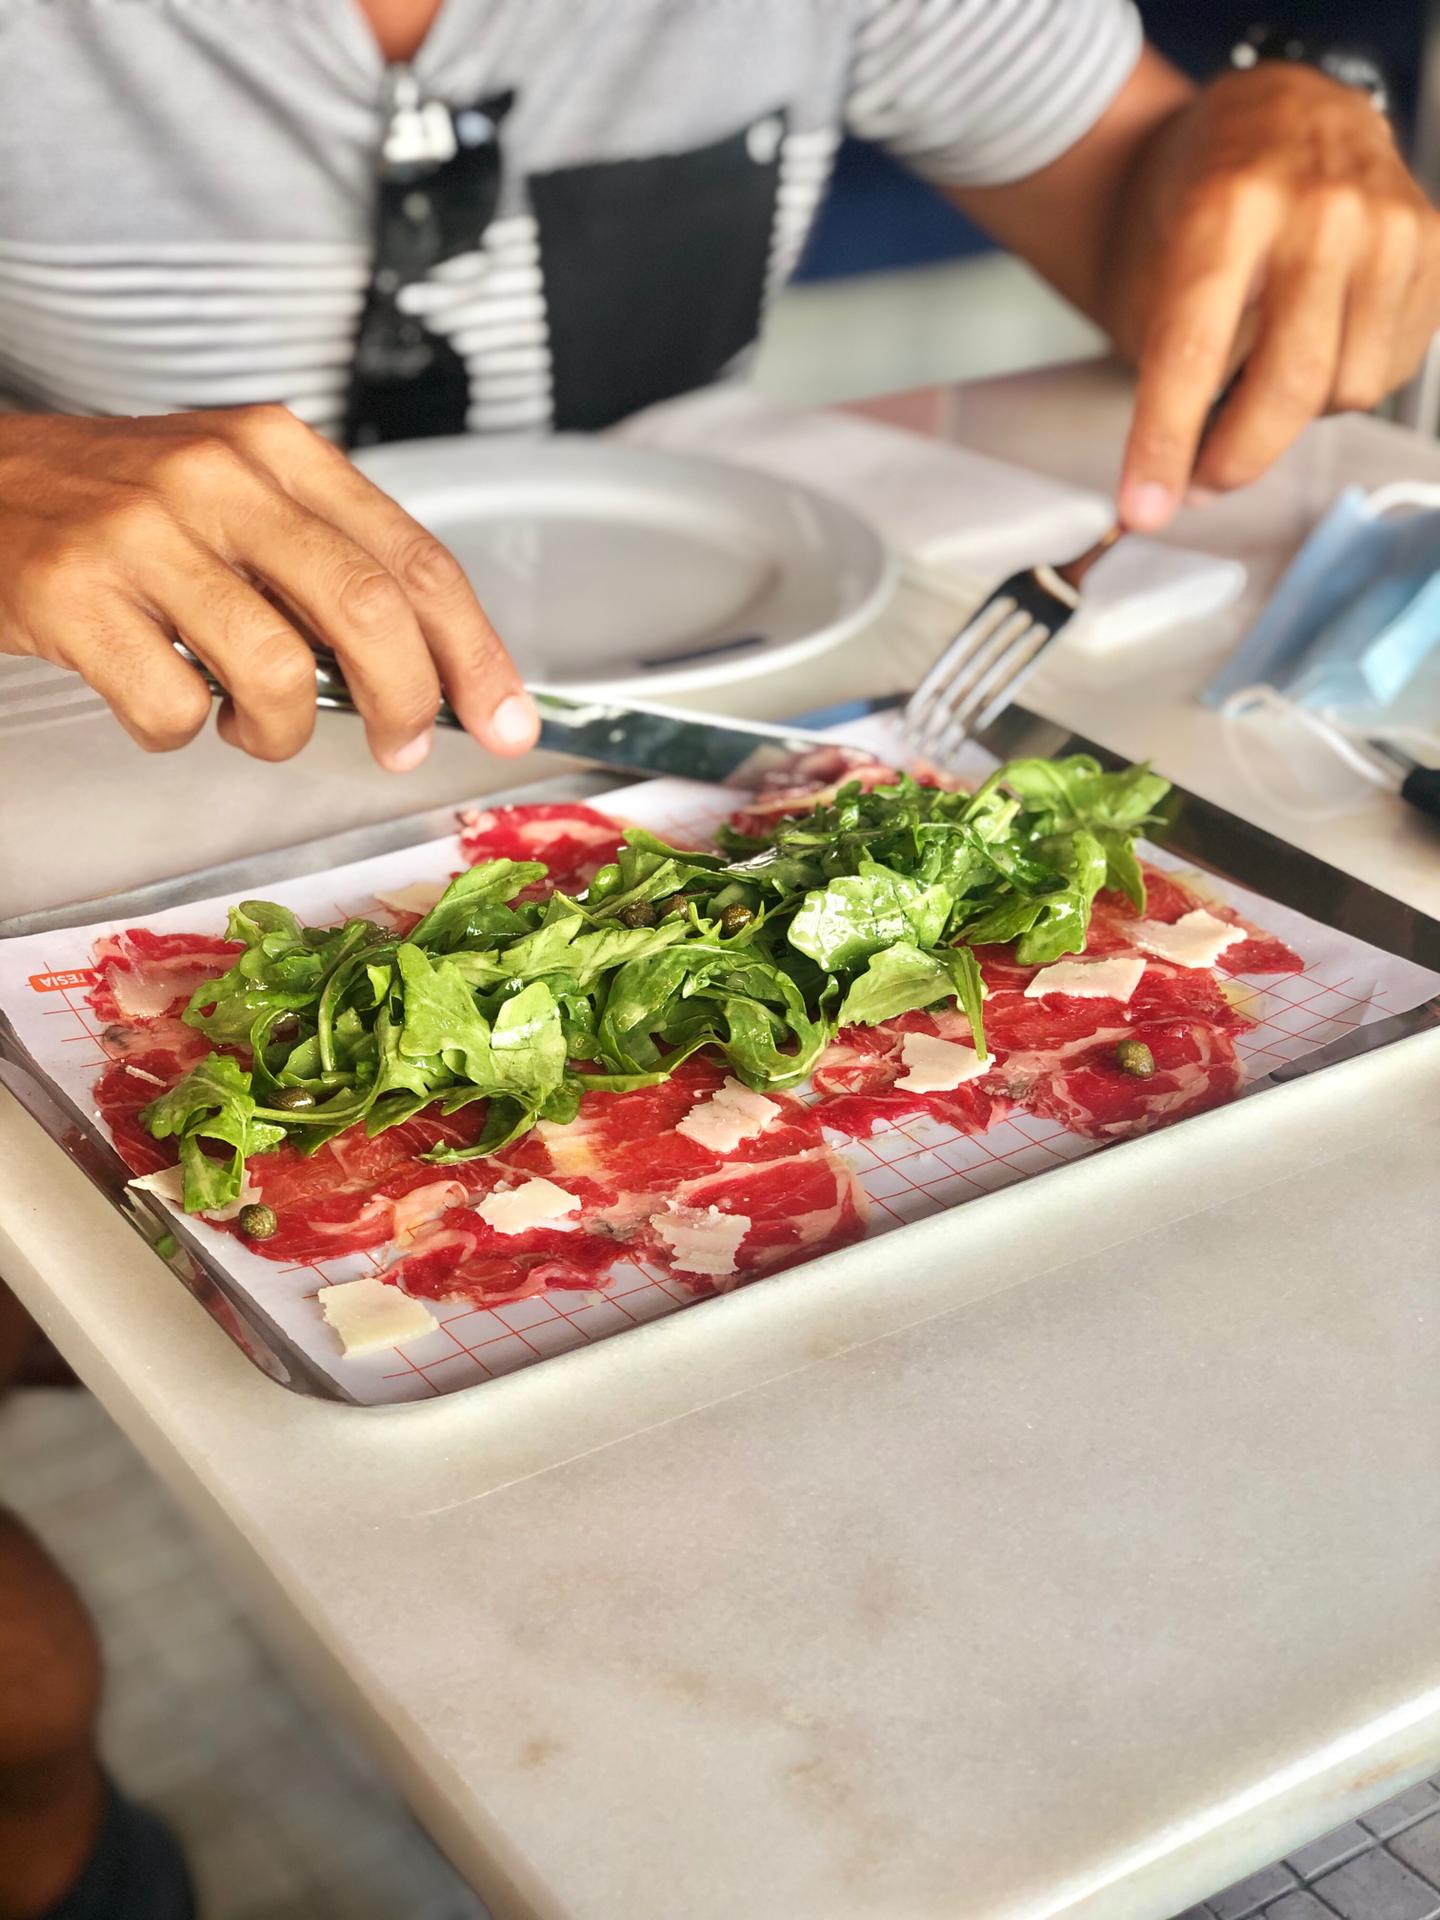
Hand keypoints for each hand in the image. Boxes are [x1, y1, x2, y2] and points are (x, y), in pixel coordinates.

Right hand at [0, 406, 538, 767]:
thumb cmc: (119, 507)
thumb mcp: (234, 496)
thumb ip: (324, 562)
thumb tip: (429, 672)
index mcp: (278, 449)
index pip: (415, 559)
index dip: (474, 653)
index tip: (507, 718)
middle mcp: (220, 476)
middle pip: (369, 611)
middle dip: (409, 702)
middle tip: (403, 746)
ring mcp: (143, 532)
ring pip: (277, 673)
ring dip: (281, 732)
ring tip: (250, 721)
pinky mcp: (73, 593)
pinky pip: (173, 709)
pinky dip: (182, 734)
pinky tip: (163, 704)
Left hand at [1116, 65, 1439, 528]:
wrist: (1279, 116)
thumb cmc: (1206, 199)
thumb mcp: (1157, 263)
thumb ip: (1169, 364)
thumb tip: (1175, 480)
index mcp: (1229, 205)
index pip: (1193, 352)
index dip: (1165, 444)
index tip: (1145, 509)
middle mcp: (1319, 208)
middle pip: (1288, 386)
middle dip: (1236, 458)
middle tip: (1199, 480)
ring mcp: (1386, 223)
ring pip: (1346, 390)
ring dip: (1296, 415)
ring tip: (1263, 375)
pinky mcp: (1431, 245)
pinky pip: (1389, 370)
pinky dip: (1343, 385)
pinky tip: (1316, 345)